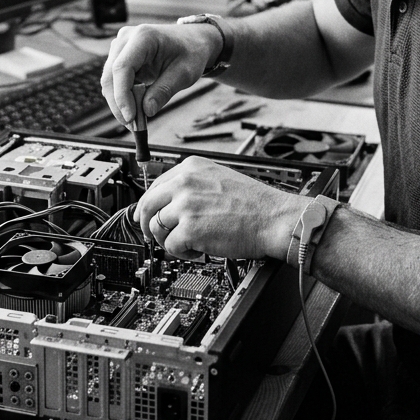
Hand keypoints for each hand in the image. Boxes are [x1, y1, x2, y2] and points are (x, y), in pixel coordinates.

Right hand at [101, 23, 222, 125]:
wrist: (192, 41)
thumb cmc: (191, 53)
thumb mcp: (185, 73)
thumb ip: (165, 90)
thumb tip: (147, 111)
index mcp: (143, 36)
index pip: (122, 67)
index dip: (122, 95)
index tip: (131, 117)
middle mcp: (126, 38)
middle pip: (110, 75)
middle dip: (119, 103)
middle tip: (133, 126)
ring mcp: (120, 46)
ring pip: (109, 79)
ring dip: (119, 103)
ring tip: (136, 122)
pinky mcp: (119, 56)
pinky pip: (114, 80)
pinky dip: (122, 97)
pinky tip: (134, 111)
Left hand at [133, 155, 307, 260]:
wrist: (274, 218)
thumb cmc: (254, 203)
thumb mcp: (219, 178)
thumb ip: (193, 185)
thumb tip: (170, 202)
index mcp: (191, 167)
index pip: (155, 185)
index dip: (149, 204)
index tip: (148, 215)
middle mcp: (185, 182)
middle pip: (146, 204)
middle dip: (145, 223)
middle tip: (151, 235)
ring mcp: (185, 205)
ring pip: (156, 227)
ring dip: (168, 240)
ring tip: (188, 243)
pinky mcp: (189, 229)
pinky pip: (170, 246)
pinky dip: (182, 253)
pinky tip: (198, 250)